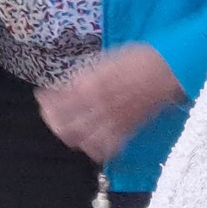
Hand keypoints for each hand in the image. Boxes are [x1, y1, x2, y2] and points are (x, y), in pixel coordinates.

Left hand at [34, 44, 183, 163]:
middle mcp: (97, 107)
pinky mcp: (126, 131)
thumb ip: (82, 76)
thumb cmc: (134, 59)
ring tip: (66, 128)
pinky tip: (88, 140)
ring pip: (81, 140)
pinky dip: (93, 147)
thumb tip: (64, 87)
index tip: (42, 97)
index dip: (46, 101)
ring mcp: (112, 122)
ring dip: (69, 134)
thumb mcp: (102, 60)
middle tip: (50, 114)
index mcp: (90, 86)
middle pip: (64, 126)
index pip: (58, 102)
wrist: (165, 70)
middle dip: (53, 120)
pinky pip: (105, 148)